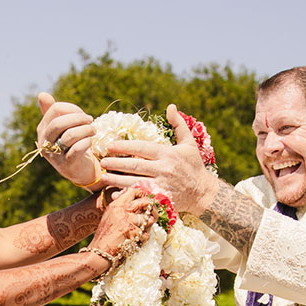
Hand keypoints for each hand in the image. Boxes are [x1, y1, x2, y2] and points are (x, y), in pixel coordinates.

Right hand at [36, 93, 99, 187]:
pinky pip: (78, 149)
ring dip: (86, 130)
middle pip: (59, 122)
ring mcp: (54, 155)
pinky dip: (87, 142)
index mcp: (42, 129)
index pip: (56, 109)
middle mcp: (44, 142)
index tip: (83, 115)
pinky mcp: (67, 165)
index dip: (73, 109)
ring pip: (70, 135)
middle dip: (79, 118)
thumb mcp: (62, 127)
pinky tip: (90, 141)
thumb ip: (53, 111)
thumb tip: (42, 94)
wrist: (79, 169)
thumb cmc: (71, 144)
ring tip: (94, 130)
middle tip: (90, 120)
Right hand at [88, 187, 157, 260]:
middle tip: (153, 215)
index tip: (146, 202)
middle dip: (152, 209)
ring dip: (148, 227)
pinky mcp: (132, 232)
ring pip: (149, 219)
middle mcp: (122, 210)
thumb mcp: (110, 216)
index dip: (142, 195)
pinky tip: (136, 241)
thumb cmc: (106, 236)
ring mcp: (127, 220)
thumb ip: (122, 208)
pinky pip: (146, 233)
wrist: (99, 251)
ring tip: (141, 231)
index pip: (132, 191)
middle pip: (146, 202)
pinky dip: (143, 239)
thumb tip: (141, 203)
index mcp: (116, 205)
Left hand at [97, 104, 227, 215]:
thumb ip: (179, 124)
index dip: (124, 147)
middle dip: (116, 163)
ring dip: (117, 180)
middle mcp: (164, 169)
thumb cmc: (194, 166)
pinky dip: (127, 196)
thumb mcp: (189, 143)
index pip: (142, 148)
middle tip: (102, 162)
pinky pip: (140, 196)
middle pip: (135, 166)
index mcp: (168, 154)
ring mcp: (162, 185)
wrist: (203, 193)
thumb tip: (171, 106)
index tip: (109, 146)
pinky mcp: (161, 199)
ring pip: (134, 182)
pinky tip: (114, 194)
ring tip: (103, 176)